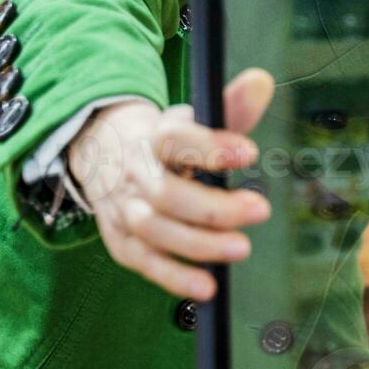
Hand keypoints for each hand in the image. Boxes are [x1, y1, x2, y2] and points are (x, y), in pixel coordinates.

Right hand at [66, 68, 274, 301]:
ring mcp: (124, 209)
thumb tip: (262, 82)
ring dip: (198, 244)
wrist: (105, 151)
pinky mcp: (122, 239)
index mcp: (155, 136)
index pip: (177, 140)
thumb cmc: (167, 139)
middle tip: (260, 211)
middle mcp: (136, 173)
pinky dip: (173, 276)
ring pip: (155, 230)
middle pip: (168, 194)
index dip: (211, 147)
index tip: (250, 152)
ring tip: (240, 249)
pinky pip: (144, 261)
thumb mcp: (195, 118)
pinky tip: (206, 286)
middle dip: (214, 207)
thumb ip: (231, 106)